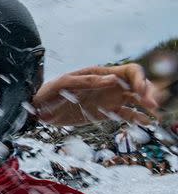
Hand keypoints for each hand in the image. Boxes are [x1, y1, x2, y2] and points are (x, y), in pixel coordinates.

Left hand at [32, 64, 159, 125]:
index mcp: (99, 74)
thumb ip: (87, 81)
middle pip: (137, 85)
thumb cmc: (49, 92)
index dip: (140, 79)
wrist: (39, 110)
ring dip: (146, 104)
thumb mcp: (65, 83)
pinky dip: (136, 118)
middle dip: (148, 92)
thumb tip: (112, 78)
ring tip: (153, 112)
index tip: (142, 90)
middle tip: (152, 104)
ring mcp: (108, 99)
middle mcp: (108, 85)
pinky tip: (145, 122)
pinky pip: (125, 114)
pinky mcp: (105, 113)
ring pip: (134, 99)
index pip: (129, 71)